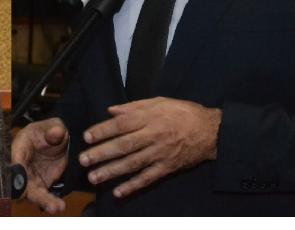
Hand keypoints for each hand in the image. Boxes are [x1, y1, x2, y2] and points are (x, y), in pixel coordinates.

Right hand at [11, 117, 68, 213]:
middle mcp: (22, 166)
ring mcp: (31, 178)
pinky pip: (44, 196)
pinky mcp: (41, 185)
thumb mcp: (53, 125)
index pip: (14, 160)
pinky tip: (60, 206)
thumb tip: (56, 133)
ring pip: (33, 193)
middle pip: (21, 182)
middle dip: (29, 192)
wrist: (58, 141)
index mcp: (19, 147)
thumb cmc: (49, 131)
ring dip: (43, 201)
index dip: (16, 171)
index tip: (21, 179)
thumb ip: (54, 128)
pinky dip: (51, 202)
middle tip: (38, 197)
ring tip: (57, 207)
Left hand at [79, 97, 220, 198]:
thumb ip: (134, 107)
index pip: (122, 124)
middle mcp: (153, 136)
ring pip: (132, 164)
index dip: (103, 131)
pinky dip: (133, 186)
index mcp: (150, 118)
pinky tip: (118, 192)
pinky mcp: (167, 168)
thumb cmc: (182, 113)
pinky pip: (148, 178)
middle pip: (124, 145)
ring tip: (93, 177)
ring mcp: (160, 154)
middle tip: (83, 160)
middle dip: (102, 153)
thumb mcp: (159, 102)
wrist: (211, 131)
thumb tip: (110, 111)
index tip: (86, 137)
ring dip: (112, 171)